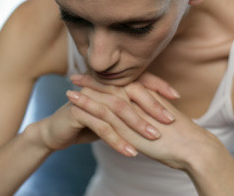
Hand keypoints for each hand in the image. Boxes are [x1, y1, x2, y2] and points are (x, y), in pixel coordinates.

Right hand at [36, 72, 178, 156]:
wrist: (57, 132)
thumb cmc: (89, 123)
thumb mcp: (114, 115)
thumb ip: (132, 109)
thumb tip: (159, 111)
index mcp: (112, 84)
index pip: (138, 80)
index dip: (158, 85)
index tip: (177, 96)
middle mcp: (102, 86)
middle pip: (131, 92)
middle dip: (152, 107)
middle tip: (170, 120)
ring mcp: (90, 97)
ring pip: (118, 109)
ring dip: (137, 125)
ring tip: (154, 138)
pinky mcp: (79, 112)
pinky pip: (102, 126)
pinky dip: (117, 140)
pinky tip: (130, 152)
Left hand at [70, 74, 222, 170]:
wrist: (193, 146)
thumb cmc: (183, 139)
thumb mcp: (163, 123)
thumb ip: (152, 116)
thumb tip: (145, 120)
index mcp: (148, 97)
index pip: (123, 85)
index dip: (107, 81)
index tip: (93, 77)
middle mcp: (139, 99)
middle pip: (112, 86)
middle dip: (92, 81)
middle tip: (74, 76)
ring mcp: (133, 110)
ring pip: (105, 96)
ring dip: (85, 91)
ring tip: (69, 88)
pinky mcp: (129, 123)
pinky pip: (104, 110)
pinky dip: (87, 104)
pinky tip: (74, 102)